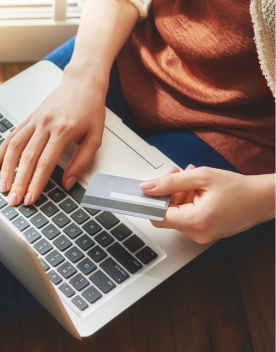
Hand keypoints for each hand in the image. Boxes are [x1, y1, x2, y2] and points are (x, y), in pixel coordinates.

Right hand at [0, 66, 106, 205]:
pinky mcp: (28, 118)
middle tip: (13, 200)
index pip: (45, 163)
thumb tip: (68, 183)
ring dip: (7, 169)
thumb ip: (82, 161)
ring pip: (15, 147)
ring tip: (3, 187)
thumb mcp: (95, 137)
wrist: (82, 81)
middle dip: (19, 182)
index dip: (36, 183)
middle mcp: (45, 124)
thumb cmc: (90, 108)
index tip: (31, 198)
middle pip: (27, 158)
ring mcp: (34, 120)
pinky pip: (11, 136)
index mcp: (63, 130)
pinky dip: (1, 151)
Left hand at [140, 166, 274, 243]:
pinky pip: (188, 217)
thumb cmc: (239, 189)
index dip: (151, 201)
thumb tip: (148, 187)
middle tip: (177, 174)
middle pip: (167, 214)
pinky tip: (198, 189)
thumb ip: (171, 182)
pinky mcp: (205, 232)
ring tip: (192, 179)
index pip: (158, 216)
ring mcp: (201, 235)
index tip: (146, 191)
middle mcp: (197, 233)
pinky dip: (188, 202)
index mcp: (195, 221)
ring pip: (177, 214)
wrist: (264, 199)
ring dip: (179, 195)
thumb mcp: (201, 177)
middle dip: (168, 192)